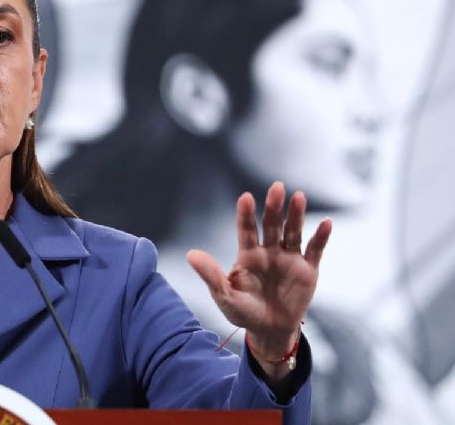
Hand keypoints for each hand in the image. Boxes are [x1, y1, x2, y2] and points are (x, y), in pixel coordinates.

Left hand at [186, 182, 331, 376]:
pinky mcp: (307, 270)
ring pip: (293, 232)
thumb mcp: (225, 296)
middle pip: (272, 225)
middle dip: (274, 207)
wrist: (270, 331)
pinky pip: (315, 250)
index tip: (246, 198)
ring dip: (296, 215)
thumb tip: (190, 254)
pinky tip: (327, 222)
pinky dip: (321, 236)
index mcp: (248, 255)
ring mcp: (289, 259)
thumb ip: (211, 275)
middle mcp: (269, 252)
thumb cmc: (243, 312)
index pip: (247, 229)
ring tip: (298, 197)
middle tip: (276, 187)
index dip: (246, 214)